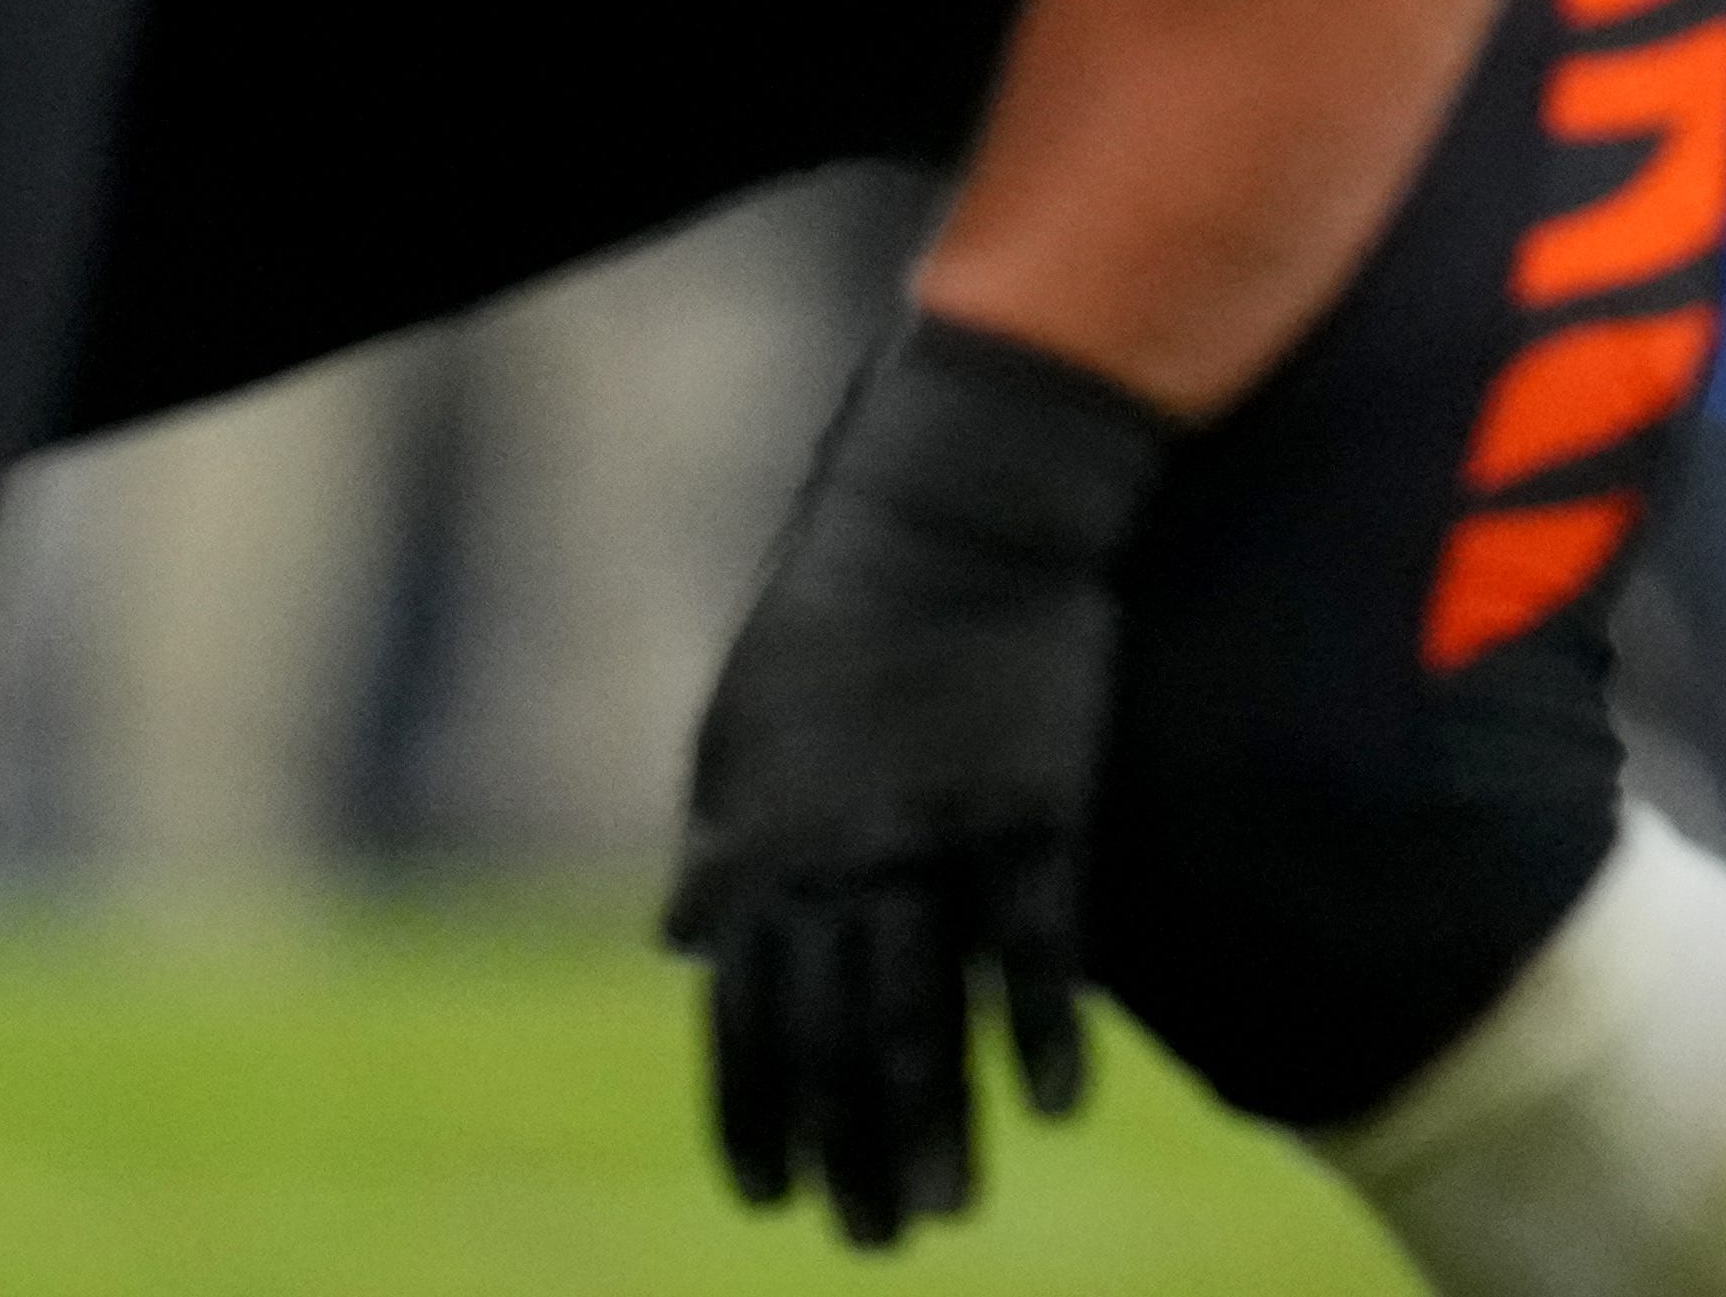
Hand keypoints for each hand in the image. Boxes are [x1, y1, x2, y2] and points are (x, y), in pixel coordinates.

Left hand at [669, 311, 1175, 1249]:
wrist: (957, 502)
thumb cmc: (844, 601)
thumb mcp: (743, 721)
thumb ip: (720, 841)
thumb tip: (681, 942)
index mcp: (761, 842)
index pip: (746, 1016)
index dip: (754, 1114)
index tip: (766, 1197)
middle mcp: (838, 859)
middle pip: (834, 1039)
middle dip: (845, 1151)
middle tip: (870, 1240)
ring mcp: (936, 838)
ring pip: (924, 1013)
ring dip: (929, 1125)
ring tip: (939, 1217)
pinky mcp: (1033, 806)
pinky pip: (1032, 942)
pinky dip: (1034, 1030)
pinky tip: (1045, 1107)